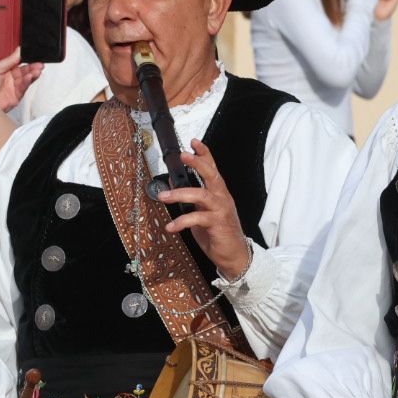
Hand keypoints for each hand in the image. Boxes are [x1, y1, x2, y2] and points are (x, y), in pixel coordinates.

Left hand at [0, 49, 43, 112]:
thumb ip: (9, 60)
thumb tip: (18, 50)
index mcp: (3, 70)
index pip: (18, 63)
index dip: (26, 60)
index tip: (33, 56)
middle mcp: (9, 78)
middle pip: (24, 71)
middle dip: (32, 67)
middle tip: (39, 64)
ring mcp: (13, 87)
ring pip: (26, 79)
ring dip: (32, 74)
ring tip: (37, 70)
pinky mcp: (17, 96)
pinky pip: (25, 87)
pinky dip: (28, 81)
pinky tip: (30, 77)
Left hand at [157, 138, 250, 279]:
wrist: (234, 255)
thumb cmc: (217, 234)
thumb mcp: (200, 213)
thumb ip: (189, 199)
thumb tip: (172, 184)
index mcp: (218, 193)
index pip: (212, 169)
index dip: (205, 154)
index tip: (194, 142)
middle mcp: (222, 198)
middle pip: (211, 175)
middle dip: (198, 163)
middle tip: (184, 155)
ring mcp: (221, 210)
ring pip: (201, 195)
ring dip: (180, 194)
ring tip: (163, 197)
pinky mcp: (218, 223)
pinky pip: (197, 218)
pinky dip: (182, 221)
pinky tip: (171, 226)